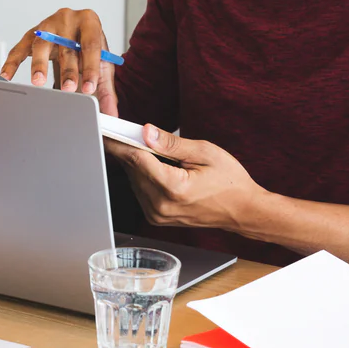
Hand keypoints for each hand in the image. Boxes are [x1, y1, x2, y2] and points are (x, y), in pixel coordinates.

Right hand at [0, 9, 117, 115]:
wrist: (76, 30)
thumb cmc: (88, 47)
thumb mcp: (102, 64)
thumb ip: (106, 89)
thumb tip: (111, 113)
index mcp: (89, 21)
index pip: (91, 45)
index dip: (91, 67)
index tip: (89, 88)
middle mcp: (68, 18)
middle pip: (67, 47)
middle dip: (68, 70)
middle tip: (68, 89)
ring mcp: (48, 24)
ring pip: (42, 44)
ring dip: (39, 64)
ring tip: (38, 81)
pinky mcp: (31, 33)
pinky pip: (19, 48)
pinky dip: (12, 62)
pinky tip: (7, 75)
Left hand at [110, 125, 264, 231]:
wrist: (242, 210)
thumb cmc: (229, 181)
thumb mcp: (205, 152)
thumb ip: (172, 143)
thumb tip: (146, 132)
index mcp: (173, 188)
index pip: (136, 159)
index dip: (120, 141)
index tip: (106, 129)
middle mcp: (161, 205)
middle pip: (132, 170)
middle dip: (127, 149)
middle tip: (126, 131)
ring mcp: (157, 215)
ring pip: (134, 180)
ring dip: (136, 162)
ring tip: (149, 148)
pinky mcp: (157, 218)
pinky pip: (140, 190)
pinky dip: (143, 175)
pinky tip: (154, 165)